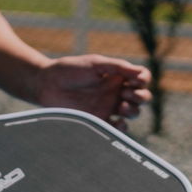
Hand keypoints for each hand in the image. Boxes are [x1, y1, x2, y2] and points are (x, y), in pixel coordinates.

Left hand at [33, 55, 150, 129]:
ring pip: (133, 112)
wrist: (48, 84)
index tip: (136, 80)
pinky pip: (117, 128)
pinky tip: (118, 122)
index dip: (144, 80)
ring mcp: (108, 107)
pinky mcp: (99, 120)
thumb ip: (118, 67)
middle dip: (141, 96)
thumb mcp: (95, 63)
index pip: (141, 79)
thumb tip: (141, 73)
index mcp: (117, 76)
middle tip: (126, 93)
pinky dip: (122, 128)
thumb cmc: (70, 69)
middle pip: (141, 97)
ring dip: (133, 110)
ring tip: (121, 106)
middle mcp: (115, 92)